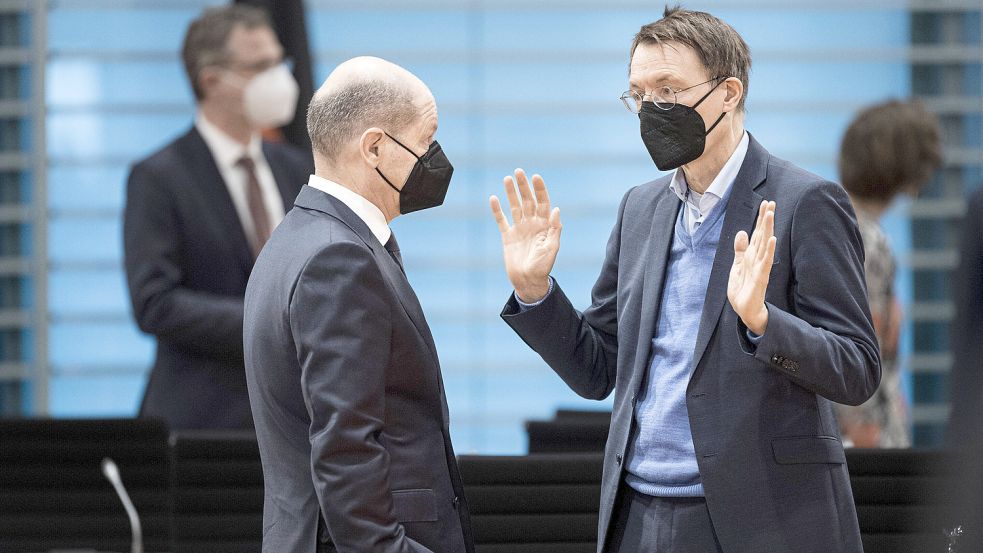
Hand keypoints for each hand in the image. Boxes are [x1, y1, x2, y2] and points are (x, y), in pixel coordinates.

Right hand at [489, 169, 561, 302]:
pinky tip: (493, 198)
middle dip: (524, 186)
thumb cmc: (543, 266)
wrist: (528, 281)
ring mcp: (519, 229)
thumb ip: (554, 229)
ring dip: (511, 193)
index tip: (535, 176)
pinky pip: (501, 220)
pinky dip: (497, 210)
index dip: (540, 189)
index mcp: (545, 225)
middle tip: (518, 171)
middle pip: (528, 200)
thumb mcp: (552, 248)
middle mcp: (532, 224)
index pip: (543, 202)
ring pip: (515, 206)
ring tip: (507, 179)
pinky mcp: (508, 236)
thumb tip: (556, 209)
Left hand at [728, 200, 775, 335]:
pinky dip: (769, 250)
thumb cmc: (743, 288)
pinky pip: (766, 262)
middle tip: (771, 202)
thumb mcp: (737, 265)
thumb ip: (740, 249)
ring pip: (765, 244)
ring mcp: (760, 267)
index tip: (766, 203)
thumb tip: (742, 232)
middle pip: (763, 234)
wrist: (744, 309)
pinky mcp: (760, 277)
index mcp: (751, 255)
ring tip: (770, 214)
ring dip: (768, 229)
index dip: (760, 219)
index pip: (758, 233)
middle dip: (766, 219)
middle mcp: (758, 258)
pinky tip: (773, 240)